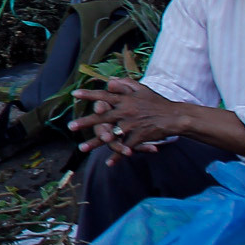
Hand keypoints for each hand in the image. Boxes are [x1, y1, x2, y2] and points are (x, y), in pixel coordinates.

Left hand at [69, 77, 183, 160]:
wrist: (174, 116)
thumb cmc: (156, 102)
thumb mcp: (141, 89)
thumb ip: (125, 84)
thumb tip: (110, 80)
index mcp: (125, 100)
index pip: (104, 96)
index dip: (89, 95)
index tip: (74, 94)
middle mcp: (126, 112)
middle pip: (102, 117)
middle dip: (85, 122)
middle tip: (70, 126)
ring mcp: (132, 126)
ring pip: (111, 135)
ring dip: (96, 143)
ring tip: (82, 148)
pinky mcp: (139, 137)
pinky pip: (125, 147)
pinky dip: (118, 156)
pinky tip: (108, 164)